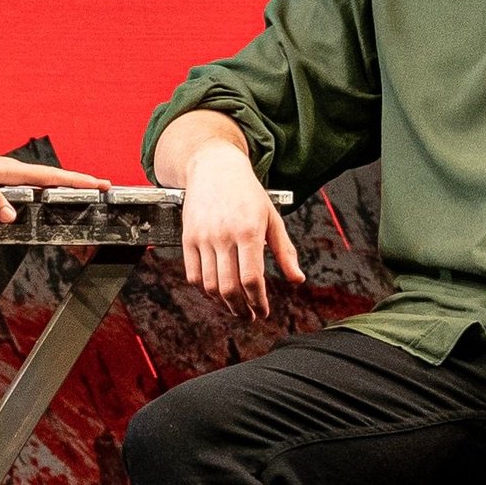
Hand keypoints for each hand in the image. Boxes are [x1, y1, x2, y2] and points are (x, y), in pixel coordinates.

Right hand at [179, 140, 304, 317]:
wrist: (215, 167)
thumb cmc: (248, 193)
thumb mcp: (272, 218)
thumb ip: (285, 251)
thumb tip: (298, 280)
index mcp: (248, 232)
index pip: (252, 279)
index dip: (258, 302)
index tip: (263, 312)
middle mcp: (223, 236)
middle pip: (230, 287)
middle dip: (241, 309)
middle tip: (249, 317)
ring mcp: (203, 238)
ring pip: (209, 286)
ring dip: (223, 304)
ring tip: (235, 309)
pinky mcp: (188, 238)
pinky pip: (192, 275)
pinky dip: (204, 291)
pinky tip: (216, 295)